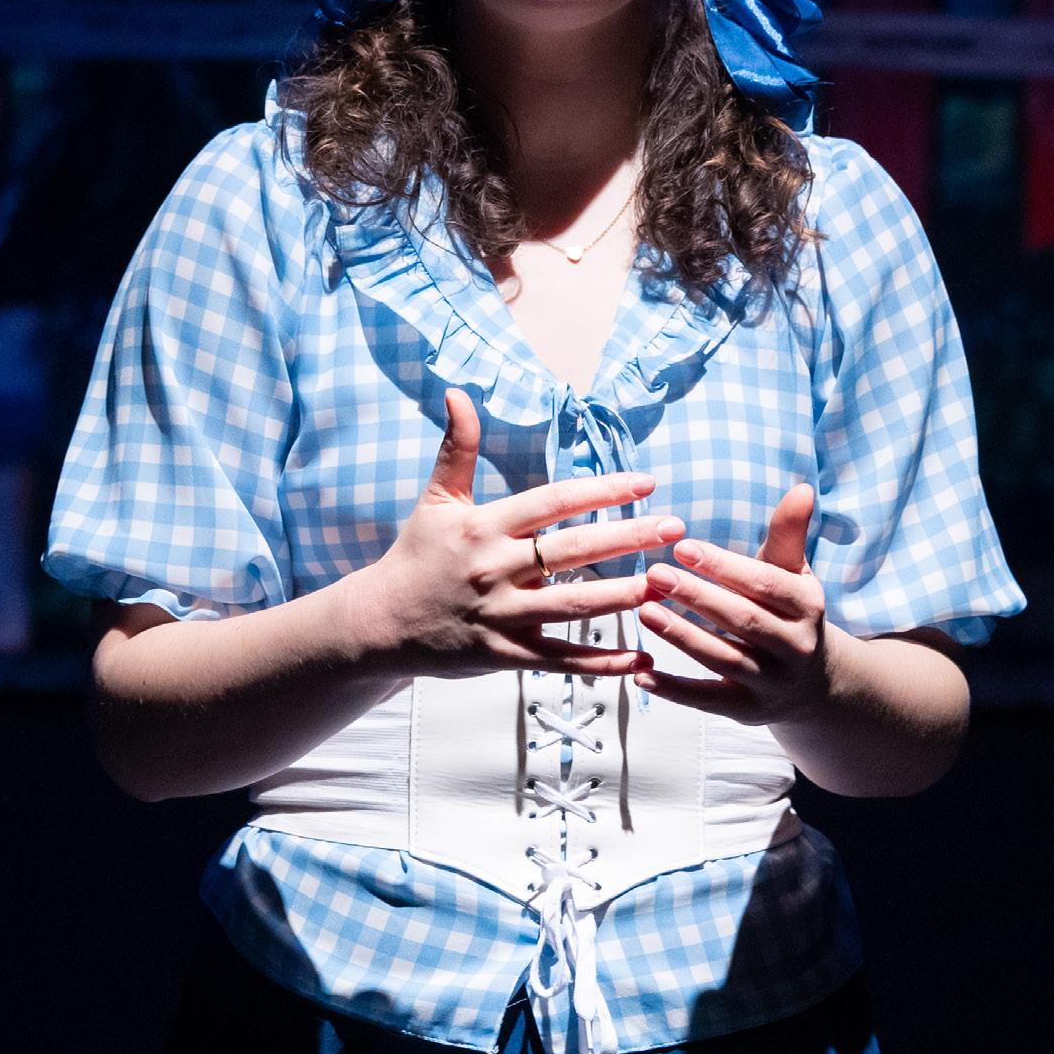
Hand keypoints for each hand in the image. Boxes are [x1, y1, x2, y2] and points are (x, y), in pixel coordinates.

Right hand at [344, 388, 672, 680]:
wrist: (379, 624)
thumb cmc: (416, 556)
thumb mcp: (436, 499)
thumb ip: (455, 446)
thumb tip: (458, 391)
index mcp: (485, 527)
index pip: (553, 502)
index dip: (601, 490)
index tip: (646, 482)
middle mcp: (496, 569)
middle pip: (573, 550)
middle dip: (628, 537)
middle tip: (675, 527)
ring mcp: (502, 615)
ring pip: (573, 605)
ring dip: (623, 596)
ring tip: (665, 584)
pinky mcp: (505, 655)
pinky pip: (561, 660)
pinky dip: (603, 662)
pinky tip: (642, 657)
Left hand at [635, 483, 830, 722]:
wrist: (815, 684)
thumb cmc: (790, 612)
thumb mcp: (794, 573)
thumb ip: (788, 533)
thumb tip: (801, 487)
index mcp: (807, 606)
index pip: (764, 584)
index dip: (723, 566)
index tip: (682, 546)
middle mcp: (796, 648)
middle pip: (743, 621)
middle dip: (697, 597)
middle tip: (654, 573)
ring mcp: (772, 683)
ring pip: (724, 660)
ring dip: (683, 637)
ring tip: (645, 611)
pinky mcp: (747, 712)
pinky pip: (708, 702)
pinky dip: (675, 690)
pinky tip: (641, 675)